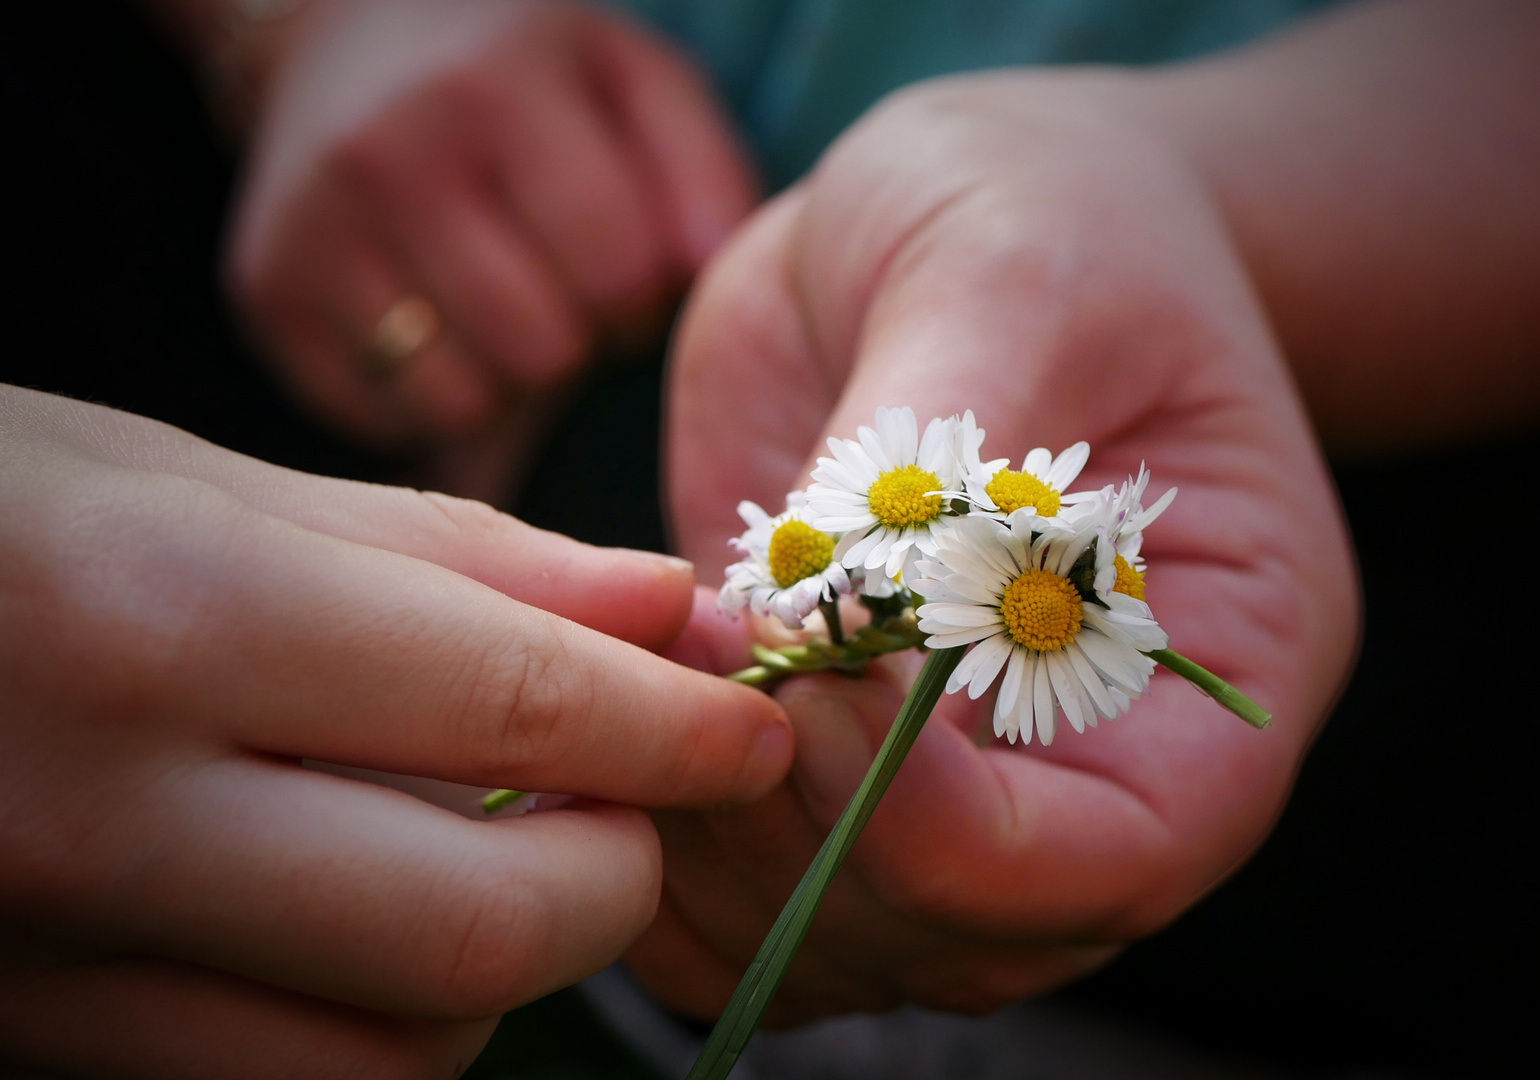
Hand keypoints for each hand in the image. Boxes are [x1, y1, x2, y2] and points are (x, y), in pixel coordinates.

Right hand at [0, 386, 790, 1076]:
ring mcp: (55, 967)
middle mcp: (105, 819)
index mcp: (164, 619)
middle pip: (483, 927)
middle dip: (619, 869)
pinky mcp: (37, 1045)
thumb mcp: (192, 477)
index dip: (675, 727)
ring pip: (400, 1046)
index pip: (513, 709)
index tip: (755, 723)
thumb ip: (445, 555)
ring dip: (508, 957)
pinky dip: (391, 1017)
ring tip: (496, 843)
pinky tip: (375, 914)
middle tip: (643, 794)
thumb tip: (656, 605)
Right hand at [228, 0, 754, 459]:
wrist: (346, 37)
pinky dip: (426, 397)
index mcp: (499, 95)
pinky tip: (436, 328)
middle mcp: (391, 158)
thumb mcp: (631, 81)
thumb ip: (700, 173)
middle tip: (556, 289)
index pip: (616, 272)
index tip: (622, 268)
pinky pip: (384, 418)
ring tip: (499, 307)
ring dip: (504, 379)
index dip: (638, 295)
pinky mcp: (269, 293)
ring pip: (461, 401)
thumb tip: (706, 279)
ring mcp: (315, 229)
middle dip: (573, 337)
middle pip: (540, 349)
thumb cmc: (522, 74)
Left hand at [642, 73, 1357, 1020]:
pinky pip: (750, 901)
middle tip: (703, 645)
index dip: (954, 823)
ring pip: (845, 941)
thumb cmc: (1041, 221)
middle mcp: (1099, 758)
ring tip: (653, 651)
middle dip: (810, 823)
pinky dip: (668, 853)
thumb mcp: (1016, 274)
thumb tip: (825, 609)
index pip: (1125, 853)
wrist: (952, 230)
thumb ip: (941, 442)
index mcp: (1219, 658)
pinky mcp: (834, 759)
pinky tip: (618, 713)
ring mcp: (961, 777)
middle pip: (970, 928)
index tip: (811, 679)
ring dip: (720, 839)